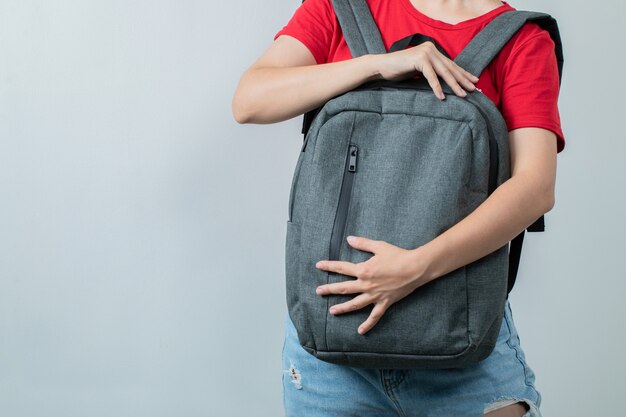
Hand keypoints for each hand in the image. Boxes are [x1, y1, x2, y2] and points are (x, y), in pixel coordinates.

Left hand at [314, 235, 430, 334]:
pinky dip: (367, 325)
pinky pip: (374, 316)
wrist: (415, 268)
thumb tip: (349, 239)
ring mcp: (375, 295)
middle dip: (329, 289)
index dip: (329, 266)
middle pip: (344, 288)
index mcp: (363, 270)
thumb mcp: (379, 246)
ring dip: (342, 308)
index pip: (342, 268)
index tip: (318, 265)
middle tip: (318, 291)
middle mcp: (366, 284)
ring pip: (355, 304)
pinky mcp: (384, 302)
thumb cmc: (398, 255)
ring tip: (332, 311)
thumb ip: (362, 243)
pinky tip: (360, 331)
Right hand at [372, 41, 478, 99]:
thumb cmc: (399, 70)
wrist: (381, 67)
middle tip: (474, 89)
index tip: (473, 81)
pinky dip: (437, 87)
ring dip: (454, 85)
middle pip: (450, 68)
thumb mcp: (419, 70)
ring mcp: (425, 52)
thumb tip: (446, 82)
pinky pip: (431, 76)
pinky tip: (442, 97)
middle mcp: (431, 48)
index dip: (463, 73)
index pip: (451, 64)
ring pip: (443, 72)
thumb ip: (432, 71)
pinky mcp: (419, 59)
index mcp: (432, 49)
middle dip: (462, 80)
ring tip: (463, 95)